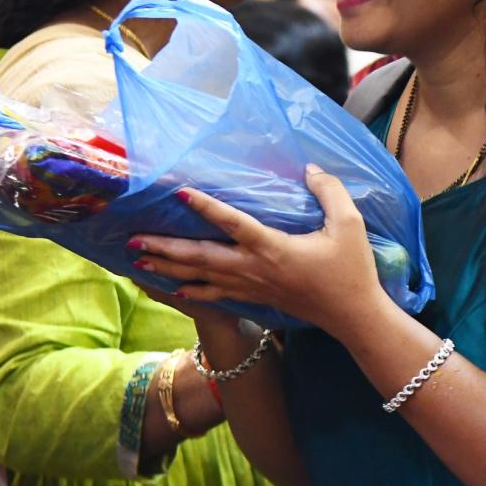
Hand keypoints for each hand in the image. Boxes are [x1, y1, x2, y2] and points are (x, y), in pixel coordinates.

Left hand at [131, 165, 387, 336]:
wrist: (353, 316)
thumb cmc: (351, 270)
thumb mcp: (349, 224)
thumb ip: (330, 191)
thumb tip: (310, 168)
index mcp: (272, 247)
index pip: (232, 223)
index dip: (206, 207)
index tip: (180, 192)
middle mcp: (254, 268)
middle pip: (201, 257)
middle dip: (164, 248)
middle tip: (132, 241)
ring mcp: (252, 286)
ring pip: (201, 278)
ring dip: (168, 270)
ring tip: (138, 263)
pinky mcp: (256, 298)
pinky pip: (215, 295)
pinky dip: (191, 292)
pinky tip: (174, 290)